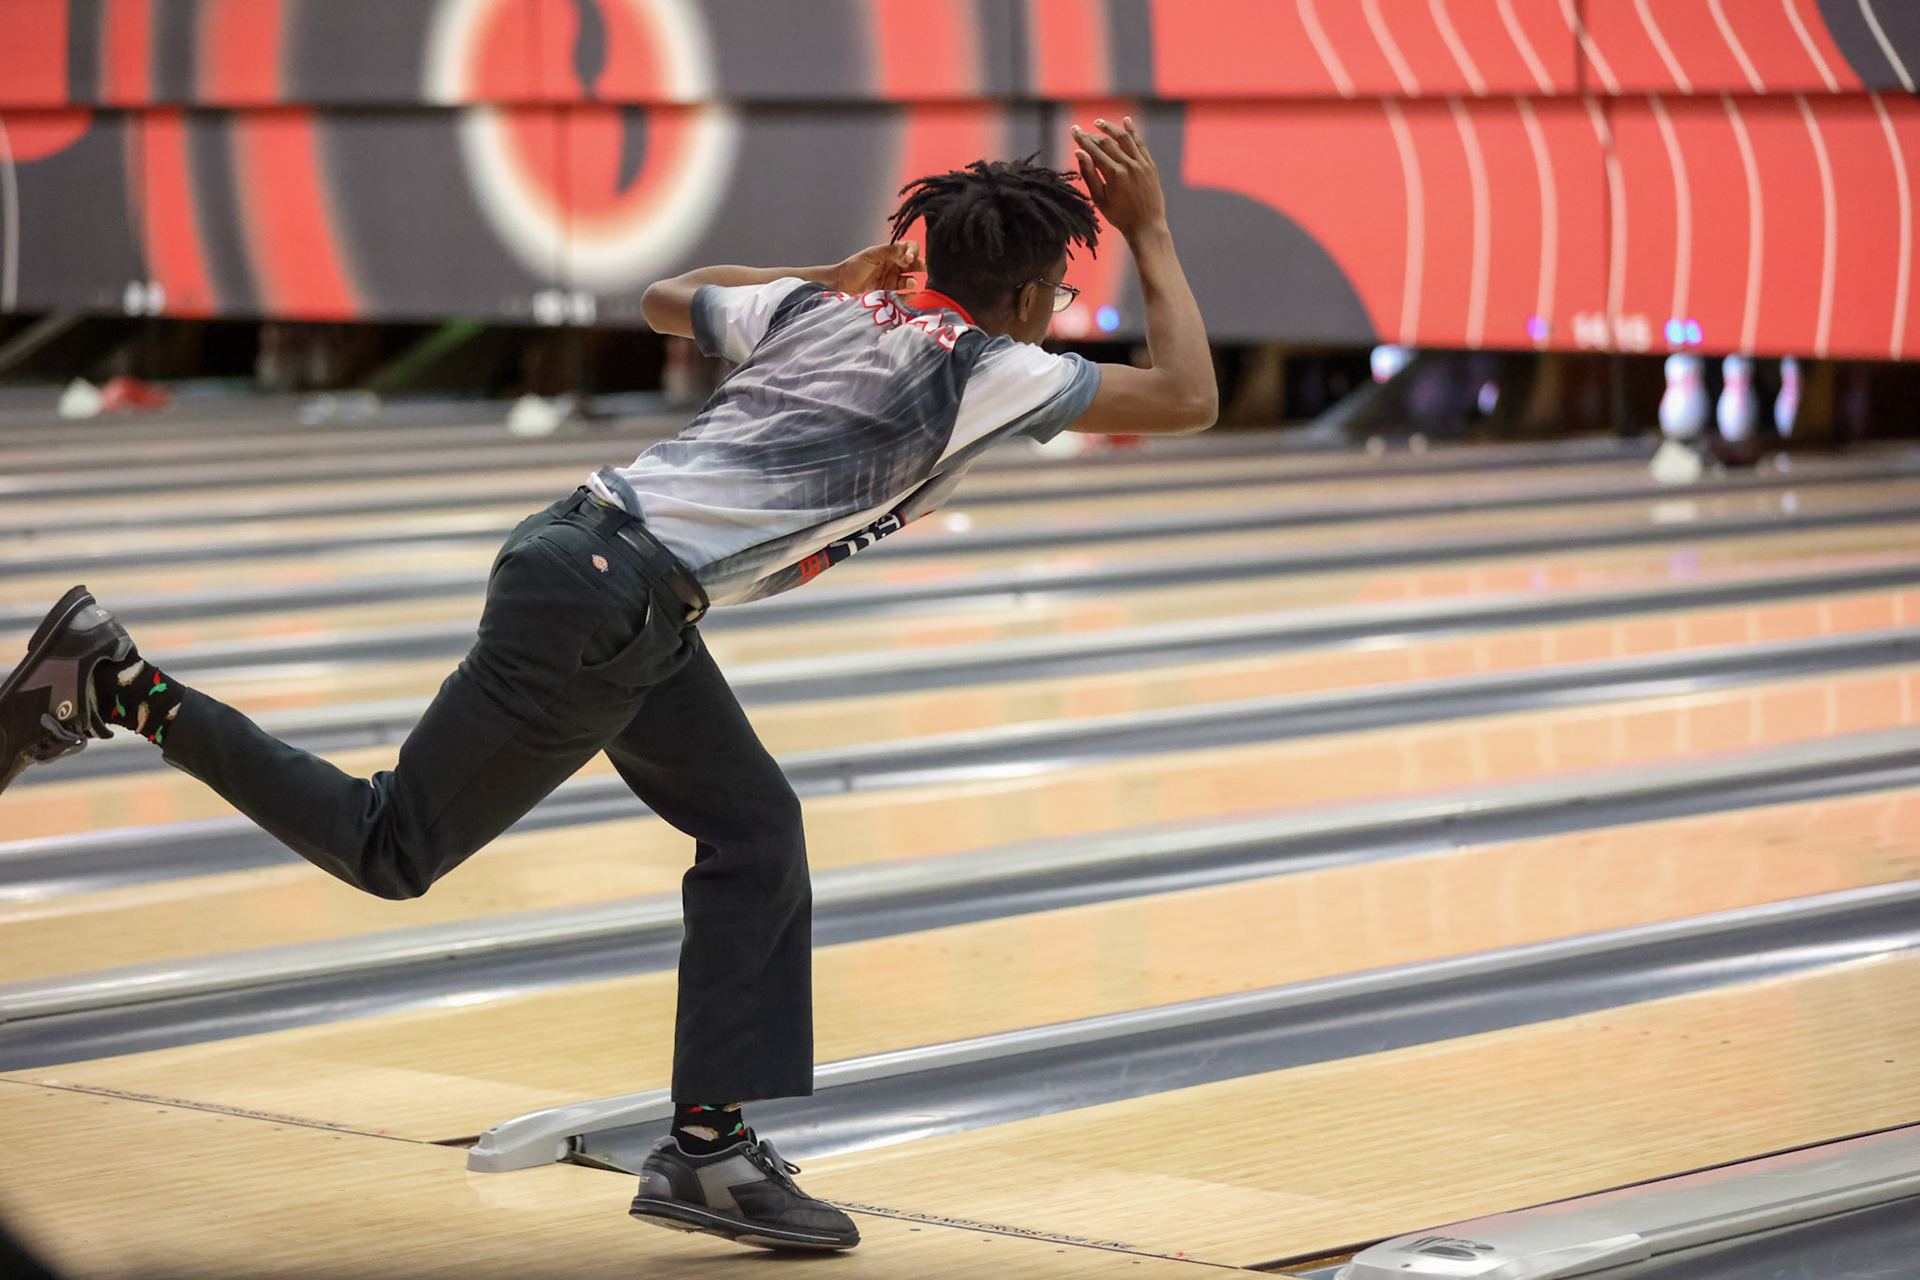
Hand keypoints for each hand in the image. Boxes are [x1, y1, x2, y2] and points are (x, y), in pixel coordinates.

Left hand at [829, 241, 926, 294]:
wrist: (841, 285)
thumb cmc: (855, 266)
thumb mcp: (873, 254)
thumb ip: (892, 252)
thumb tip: (909, 256)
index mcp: (891, 253)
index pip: (909, 248)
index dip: (913, 252)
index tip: (910, 258)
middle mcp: (894, 266)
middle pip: (914, 265)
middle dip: (920, 266)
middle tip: (923, 269)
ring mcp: (893, 281)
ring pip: (910, 281)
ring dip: (912, 281)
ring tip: (911, 283)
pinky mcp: (890, 295)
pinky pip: (903, 296)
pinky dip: (908, 297)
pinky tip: (910, 295)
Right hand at [1071, 116, 1166, 239]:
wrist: (1146, 226)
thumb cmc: (1119, 216)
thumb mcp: (1099, 199)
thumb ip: (1089, 174)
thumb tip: (1079, 153)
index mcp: (1114, 174)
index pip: (1094, 150)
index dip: (1082, 139)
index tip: (1074, 129)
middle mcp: (1128, 165)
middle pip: (1108, 143)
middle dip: (1093, 135)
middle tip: (1083, 132)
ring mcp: (1141, 164)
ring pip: (1125, 139)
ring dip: (1111, 128)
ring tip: (1100, 123)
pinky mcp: (1150, 165)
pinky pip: (1140, 144)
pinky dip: (1133, 132)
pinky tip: (1126, 121)